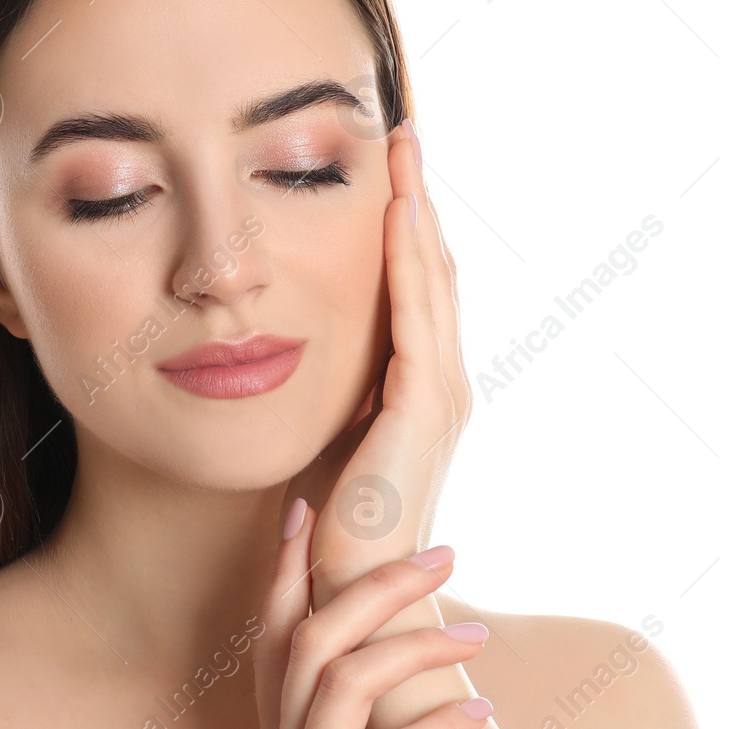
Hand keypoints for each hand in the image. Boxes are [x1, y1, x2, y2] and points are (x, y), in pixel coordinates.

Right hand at [235, 498, 491, 728]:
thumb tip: (393, 696)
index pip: (271, 636)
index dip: (284, 570)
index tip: (307, 509)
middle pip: (313, 640)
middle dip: (375, 585)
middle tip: (442, 553)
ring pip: (341, 687)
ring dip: (414, 647)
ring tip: (479, 633)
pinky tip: (480, 714)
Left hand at [282, 117, 471, 606]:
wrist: (354, 595)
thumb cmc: (333, 530)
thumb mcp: (330, 441)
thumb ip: (331, 397)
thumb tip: (287, 353)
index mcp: (419, 388)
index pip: (415, 287)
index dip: (404, 225)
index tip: (384, 169)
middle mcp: (441, 383)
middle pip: (431, 268)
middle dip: (415, 197)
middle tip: (401, 133)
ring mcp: (438, 393)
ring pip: (430, 277)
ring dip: (415, 208)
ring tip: (402, 148)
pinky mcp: (420, 407)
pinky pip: (416, 313)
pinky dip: (409, 258)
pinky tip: (394, 211)